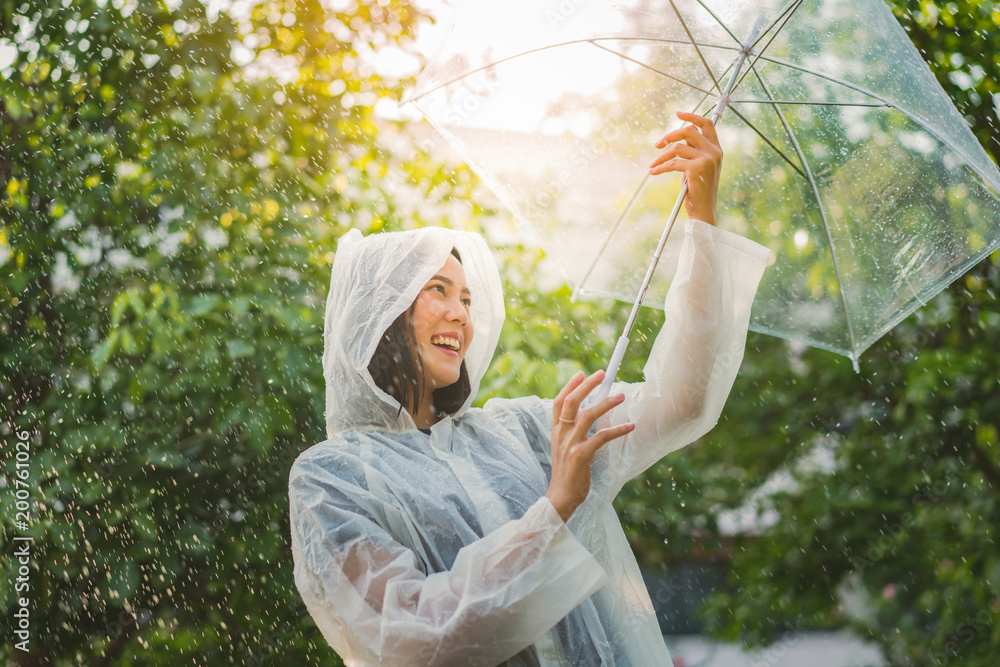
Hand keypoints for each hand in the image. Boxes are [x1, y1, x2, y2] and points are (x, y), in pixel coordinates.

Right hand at [545, 370, 634, 521]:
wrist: (560, 497)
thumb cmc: (567, 473)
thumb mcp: (564, 448)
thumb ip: (571, 432)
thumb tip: (589, 415)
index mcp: (556, 431)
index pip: (559, 402)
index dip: (570, 386)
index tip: (581, 373)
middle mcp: (561, 434)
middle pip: (572, 402)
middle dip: (587, 385)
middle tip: (602, 373)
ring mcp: (570, 444)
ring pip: (587, 415)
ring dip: (605, 403)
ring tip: (621, 396)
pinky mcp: (581, 456)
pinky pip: (601, 437)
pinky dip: (617, 430)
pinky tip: (630, 427)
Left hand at [648, 111, 722, 225]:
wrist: (703, 210)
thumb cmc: (697, 190)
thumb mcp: (697, 166)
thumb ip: (692, 150)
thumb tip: (679, 136)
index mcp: (716, 149)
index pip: (707, 124)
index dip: (692, 116)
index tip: (677, 113)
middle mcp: (714, 152)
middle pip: (688, 131)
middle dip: (669, 135)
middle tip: (657, 145)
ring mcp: (707, 159)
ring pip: (677, 148)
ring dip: (661, 156)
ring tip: (652, 165)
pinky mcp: (697, 168)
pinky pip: (673, 162)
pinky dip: (660, 167)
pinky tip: (654, 172)